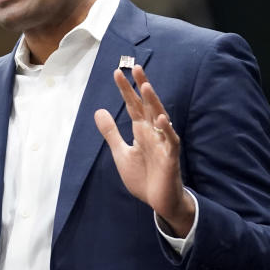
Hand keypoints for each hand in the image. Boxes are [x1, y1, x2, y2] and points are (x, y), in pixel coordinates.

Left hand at [94, 65, 194, 236]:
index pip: (133, 105)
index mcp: (141, 131)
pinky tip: (162, 119)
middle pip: (147, 105)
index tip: (116, 73)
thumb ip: (111, 132)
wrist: (159, 202)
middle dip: (141, 87)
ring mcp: (163, 143)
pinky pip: (170, 141)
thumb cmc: (143, 176)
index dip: (125, 90)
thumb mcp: (121, 153)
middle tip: (135, 67)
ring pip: (160, 118)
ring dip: (154, 103)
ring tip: (145, 86)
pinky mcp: (171, 157)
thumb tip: (98, 111)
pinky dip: (167, 130)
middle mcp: (153, 132)